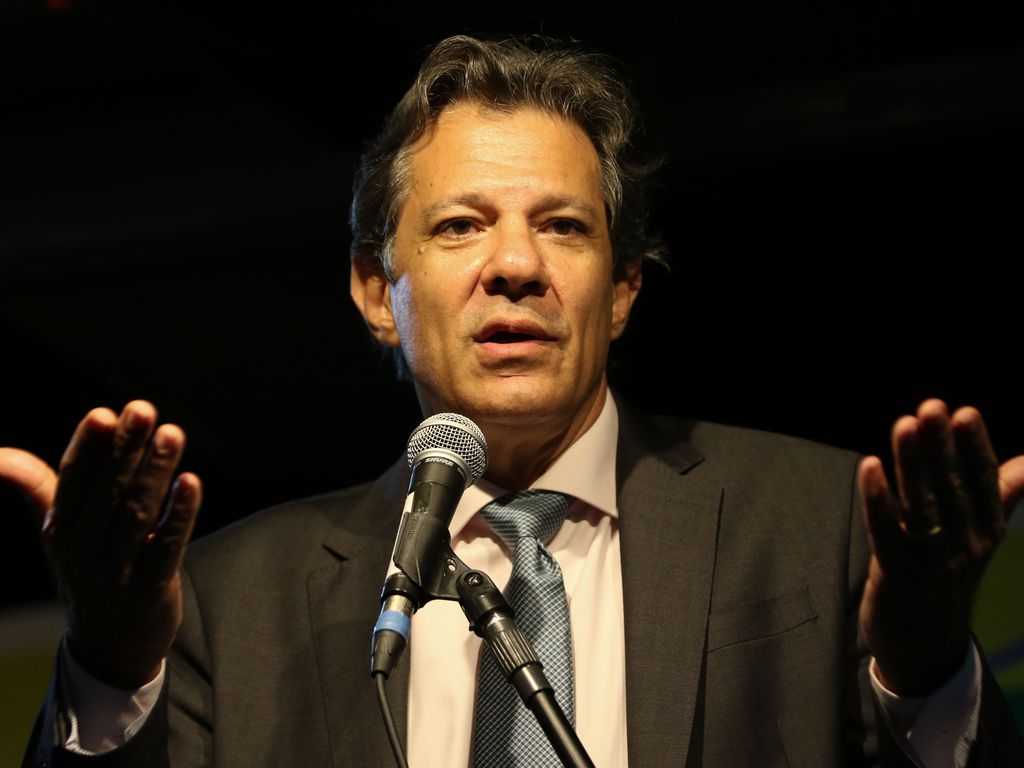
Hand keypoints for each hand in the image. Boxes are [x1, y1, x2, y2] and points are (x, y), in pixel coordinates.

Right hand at [0, 401, 200, 688]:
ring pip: (137, 514)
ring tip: (172, 434)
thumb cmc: (87, 570)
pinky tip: (191, 482)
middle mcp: (84, 548)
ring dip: (155, 472)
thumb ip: (37, 486)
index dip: (87, 447)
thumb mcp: (57, 530)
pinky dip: (180, 515)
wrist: (109, 645)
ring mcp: (117, 571)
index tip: (102, 413)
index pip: (72, 480)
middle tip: (143, 410)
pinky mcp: (152, 589)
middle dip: (125, 448)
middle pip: (107, 491)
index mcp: (60, 528)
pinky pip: (167, 547)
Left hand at [857, 398, 1023, 695]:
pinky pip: (887, 532)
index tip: (965, 413)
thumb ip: (1000, 494)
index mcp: (986, 531)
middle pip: (952, 489)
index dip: (974, 448)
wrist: (926, 648)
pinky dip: (877, 499)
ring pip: (922, 506)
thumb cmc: (947, 577)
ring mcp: (932, 562)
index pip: (984, 483)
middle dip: (941, 446)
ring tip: (905, 425)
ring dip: (913, 464)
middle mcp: (965, 546)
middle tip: (932, 407)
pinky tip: (868, 467)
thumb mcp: (979, 536)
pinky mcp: (898, 575)